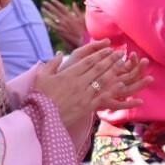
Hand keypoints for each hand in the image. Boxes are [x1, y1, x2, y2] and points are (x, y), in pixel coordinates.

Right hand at [29, 41, 151, 147]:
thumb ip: (52, 64)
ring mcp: (84, 94)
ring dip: (115, 71)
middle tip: (121, 53)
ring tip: (124, 65)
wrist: (41, 116)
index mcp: (68, 73)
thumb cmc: (40, 96)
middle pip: (98, 68)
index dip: (99, 53)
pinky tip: (124, 86)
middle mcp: (78, 81)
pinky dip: (114, 91)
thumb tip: (59, 54)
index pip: (88, 61)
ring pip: (103, 80)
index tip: (108, 48)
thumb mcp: (42, 76)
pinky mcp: (87, 106)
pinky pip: (104, 96)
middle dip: (110, 59)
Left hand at [40, 0, 86, 49]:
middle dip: (49, 6)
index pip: (62, 7)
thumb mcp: (82, 18)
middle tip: (44, 2)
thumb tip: (73, 3)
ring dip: (47, 13)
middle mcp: (65, 19)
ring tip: (42, 9)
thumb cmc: (84, 30)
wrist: (84, 40)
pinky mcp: (61, 31)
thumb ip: (77, 10)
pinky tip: (44, 19)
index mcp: (70, 16)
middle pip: (56, 11)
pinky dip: (49, 22)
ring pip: (53, 17)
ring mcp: (63, 25)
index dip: (56, 3)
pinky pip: (53, 26)